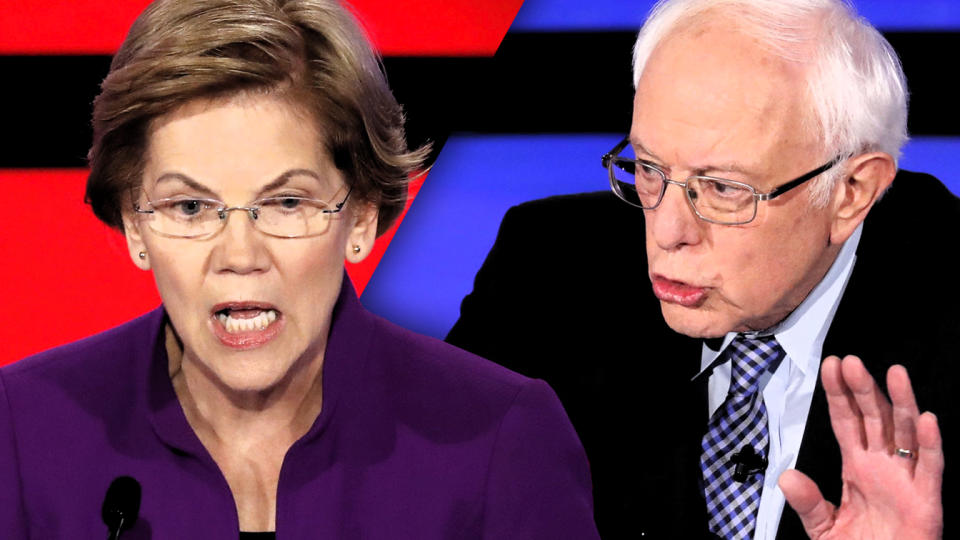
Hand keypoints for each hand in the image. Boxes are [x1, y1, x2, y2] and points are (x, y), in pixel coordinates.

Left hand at [779, 355, 942, 539]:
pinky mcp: (926, 501)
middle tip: (851, 361)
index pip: (846, 421)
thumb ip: (808, 503)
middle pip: (873, 419)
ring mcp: (905, 480)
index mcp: (857, 467)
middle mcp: (882, 466)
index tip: (831, 366)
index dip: (839, 394)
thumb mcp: (824, 527)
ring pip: (905, 434)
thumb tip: (786, 477)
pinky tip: (927, 421)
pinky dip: (930, 445)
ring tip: (894, 373)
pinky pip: (930, 468)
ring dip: (900, 404)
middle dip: (862, 390)